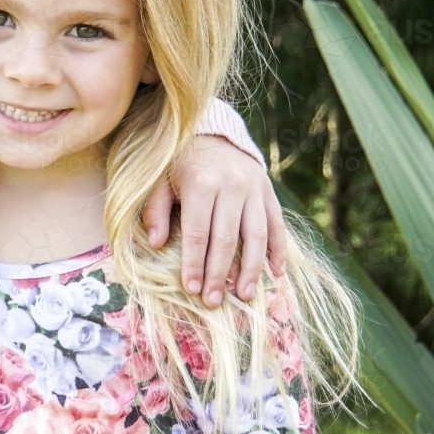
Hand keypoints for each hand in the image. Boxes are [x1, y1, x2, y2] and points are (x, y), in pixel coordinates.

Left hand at [142, 136, 285, 306]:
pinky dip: (278, 250)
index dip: (194, 263)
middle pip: (227, 239)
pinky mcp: (268, 191)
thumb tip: (157, 244)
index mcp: (201, 184)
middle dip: (219, 274)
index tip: (190, 289)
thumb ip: (155, 210)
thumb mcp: (159, 180)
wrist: (212, 132)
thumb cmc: (180, 162)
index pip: (198, 233)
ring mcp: (254, 189)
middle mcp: (232, 186)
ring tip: (244, 295)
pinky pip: (276, 224)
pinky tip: (276, 273)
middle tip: (213, 301)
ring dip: (251, 269)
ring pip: (256, 235)